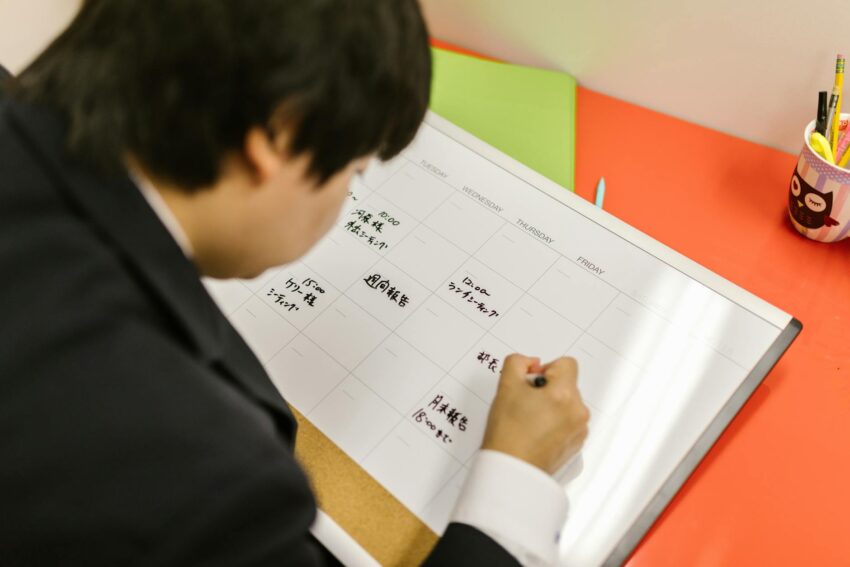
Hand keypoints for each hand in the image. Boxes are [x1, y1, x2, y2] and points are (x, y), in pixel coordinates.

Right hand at [481, 354, 589, 474]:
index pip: (567, 364)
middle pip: (567, 384)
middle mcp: (578, 412)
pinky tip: (536, 432)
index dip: (546, 369)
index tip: (532, 383)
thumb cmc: (508, 433)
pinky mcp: (576, 444)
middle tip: (525, 404)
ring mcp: (579, 430)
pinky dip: (555, 423)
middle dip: (547, 389)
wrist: (511, 469)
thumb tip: (531, 363)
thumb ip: (518, 363)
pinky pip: (568, 422)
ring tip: (529, 421)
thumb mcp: (505, 386)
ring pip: (567, 404)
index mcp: (565, 394)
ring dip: (552, 406)